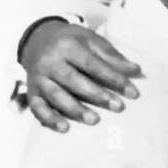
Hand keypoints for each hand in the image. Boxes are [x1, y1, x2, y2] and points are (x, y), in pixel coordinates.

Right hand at [20, 19, 141, 131]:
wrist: (38, 39)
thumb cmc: (72, 42)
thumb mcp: (92, 41)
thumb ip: (112, 57)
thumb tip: (136, 70)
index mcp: (67, 46)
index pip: (92, 64)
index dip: (113, 78)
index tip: (132, 93)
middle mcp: (50, 61)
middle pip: (73, 80)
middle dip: (97, 95)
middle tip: (118, 107)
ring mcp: (38, 77)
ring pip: (55, 95)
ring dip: (74, 109)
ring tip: (94, 120)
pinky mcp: (31, 90)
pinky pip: (37, 107)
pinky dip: (49, 119)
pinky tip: (64, 128)